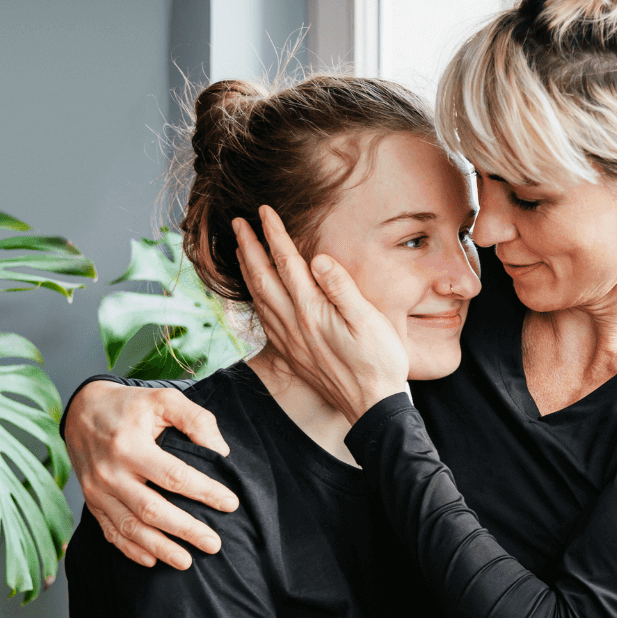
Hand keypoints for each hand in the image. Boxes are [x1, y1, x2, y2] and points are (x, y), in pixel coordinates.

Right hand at [65, 380, 239, 569]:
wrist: (82, 411)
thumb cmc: (130, 406)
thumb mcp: (164, 399)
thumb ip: (196, 420)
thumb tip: (221, 452)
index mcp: (130, 445)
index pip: (174, 475)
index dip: (204, 491)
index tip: (230, 504)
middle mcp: (110, 472)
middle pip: (152, 509)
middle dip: (186, 530)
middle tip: (214, 544)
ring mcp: (98, 491)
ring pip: (130, 528)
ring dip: (160, 548)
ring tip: (187, 562)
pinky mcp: (92, 502)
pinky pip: (110, 532)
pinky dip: (131, 550)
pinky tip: (152, 561)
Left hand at [232, 206, 409, 419]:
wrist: (372, 406)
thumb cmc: (379, 362)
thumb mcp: (368, 320)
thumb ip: (341, 288)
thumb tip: (317, 259)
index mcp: (312, 310)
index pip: (287, 263)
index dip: (273, 234)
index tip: (263, 211)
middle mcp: (295, 324)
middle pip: (263, 278)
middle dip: (249, 247)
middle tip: (238, 223)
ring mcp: (291, 341)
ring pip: (259, 299)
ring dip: (247, 271)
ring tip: (240, 251)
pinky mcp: (293, 354)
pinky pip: (264, 320)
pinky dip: (254, 299)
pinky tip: (256, 294)